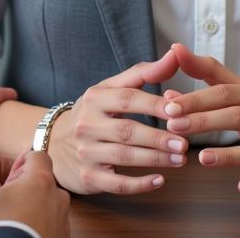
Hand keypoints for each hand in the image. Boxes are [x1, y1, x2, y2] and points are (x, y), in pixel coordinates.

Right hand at [0, 150, 69, 237]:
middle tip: (11, 203)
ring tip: (16, 225)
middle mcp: (57, 199)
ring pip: (50, 208)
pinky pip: (53, 227)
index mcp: (39, 181)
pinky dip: (42, 229)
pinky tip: (24, 235)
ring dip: (38, 211)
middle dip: (31, 190)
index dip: (25, 161)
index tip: (15, 170)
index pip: (39, 155)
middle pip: (46, 184)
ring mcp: (62, 223)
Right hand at [49, 49, 189, 194]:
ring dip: (155, 159)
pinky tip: (159, 180)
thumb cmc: (93, 113)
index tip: (180, 110)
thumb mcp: (110, 88)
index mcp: (95, 98)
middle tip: (185, 142)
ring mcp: (86, 152)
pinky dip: (140, 184)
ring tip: (180, 159)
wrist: (55, 143)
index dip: (155, 105)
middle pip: (127, 130)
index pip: (128, 98)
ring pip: (124, 157)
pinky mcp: (88, 177)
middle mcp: (87, 124)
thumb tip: (174, 55)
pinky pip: (117, 184)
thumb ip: (143, 73)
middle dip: (158, 137)